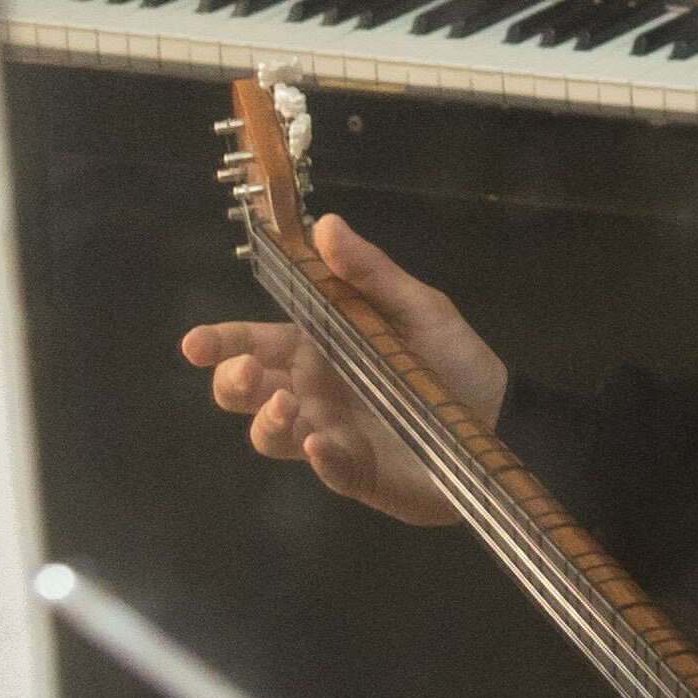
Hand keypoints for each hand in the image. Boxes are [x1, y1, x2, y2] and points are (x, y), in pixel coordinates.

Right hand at [177, 217, 500, 526]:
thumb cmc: (454, 359)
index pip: (258, 341)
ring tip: (286, 404)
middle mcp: (313, 392)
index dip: (223, 342)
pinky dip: (318, 456)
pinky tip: (323, 441)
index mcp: (319, 347)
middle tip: (248, 373)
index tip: (195, 344)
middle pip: (248, 392)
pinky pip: (325, 468)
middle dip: (233, 382)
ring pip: (271, 435)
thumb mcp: (416, 306)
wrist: (502, 419)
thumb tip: (325, 225)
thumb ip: (369, 273)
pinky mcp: (357, 472)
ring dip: (267, 422)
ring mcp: (330, 435)